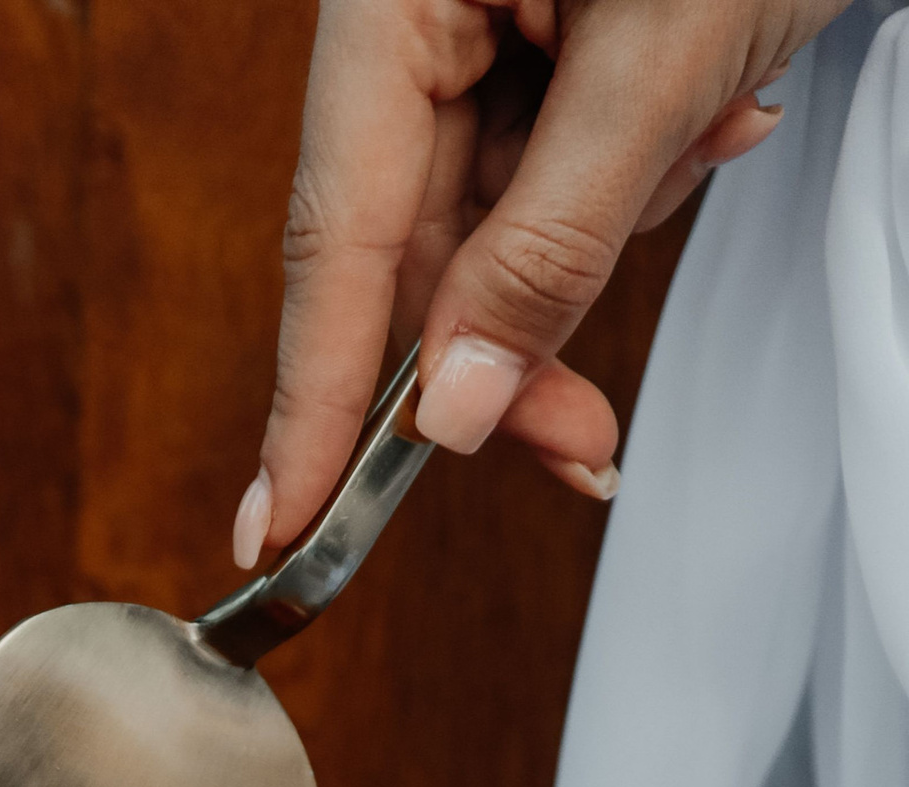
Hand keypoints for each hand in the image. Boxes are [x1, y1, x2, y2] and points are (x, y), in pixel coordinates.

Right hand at [239, 0, 849, 569]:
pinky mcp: (549, 39)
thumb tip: (451, 407)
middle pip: (413, 247)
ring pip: (495, 222)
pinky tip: (717, 109)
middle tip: (575, 439)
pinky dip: (635, 176)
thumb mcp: (658, 65)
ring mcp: (483, 23)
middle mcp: (420, 10)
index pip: (333, 233)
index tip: (281, 523)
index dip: (311, 397)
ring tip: (711, 135)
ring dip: (602, 236)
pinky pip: (556, 170)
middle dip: (506, 340)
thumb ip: (544, 245)